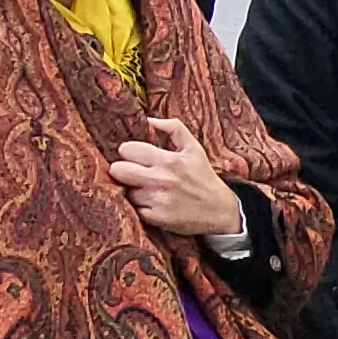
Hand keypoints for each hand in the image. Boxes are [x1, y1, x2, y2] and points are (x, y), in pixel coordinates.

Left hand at [110, 118, 240, 236]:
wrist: (219, 210)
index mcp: (168, 160)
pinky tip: (152, 203)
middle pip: (118, 170)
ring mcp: (157, 200)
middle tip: (133, 172)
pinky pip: (134, 209)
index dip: (129, 152)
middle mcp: (161, 179)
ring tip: (148, 189)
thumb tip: (149, 120)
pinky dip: (141, 206)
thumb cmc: (203, 176)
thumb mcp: (194, 148)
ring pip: (126, 190)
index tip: (136, 157)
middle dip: (122, 170)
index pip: (127, 150)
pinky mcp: (156, 218)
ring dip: (133, 190)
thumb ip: (173, 128)